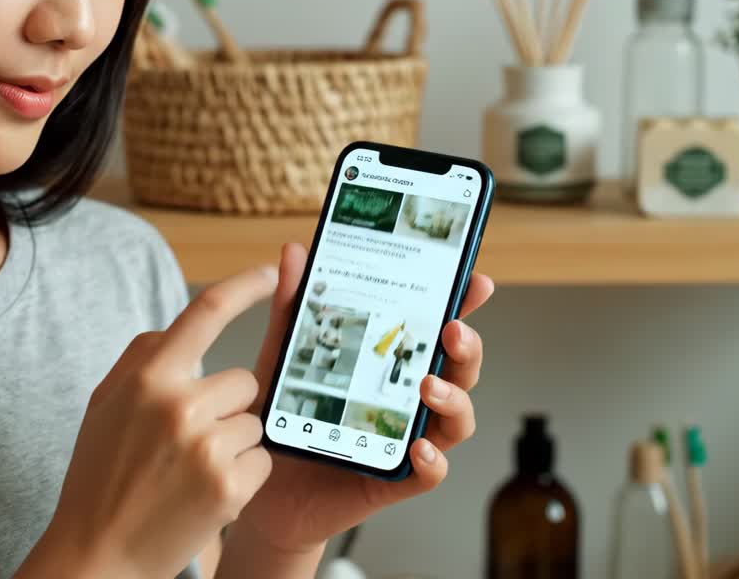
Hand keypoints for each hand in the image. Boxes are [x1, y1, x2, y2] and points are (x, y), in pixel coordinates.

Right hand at [22, 267, 277, 578]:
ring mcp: (207, 445)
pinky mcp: (229, 484)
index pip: (205, 312)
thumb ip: (142, 361)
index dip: (244, 286)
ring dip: (234, 444)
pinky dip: (243, 476)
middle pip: (242, 381)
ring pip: (254, 422)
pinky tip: (205, 493)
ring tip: (191, 473)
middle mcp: (178, 404)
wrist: (98, 552)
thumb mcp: (106, 404)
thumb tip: (173, 330)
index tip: (273, 272)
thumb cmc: (101, 476)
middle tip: (187, 443)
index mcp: (147, 377)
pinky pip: (261, 460)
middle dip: (227, 407)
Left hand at [234, 243, 492, 555]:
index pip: (435, 330)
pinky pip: (429, 472)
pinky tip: (419, 447)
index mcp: (391, 364)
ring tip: (429, 386)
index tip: (475, 282)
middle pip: (460, 370)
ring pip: (457, 419)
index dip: (463, 305)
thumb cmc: (284, 419)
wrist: (263, 486)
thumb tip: (294, 253)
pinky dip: (432, 460)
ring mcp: (407, 438)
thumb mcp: (283, 357)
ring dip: (454, 399)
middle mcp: (408, 399)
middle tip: (452, 331)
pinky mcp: (394, 479)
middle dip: (467, 348)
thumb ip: (293, 308)